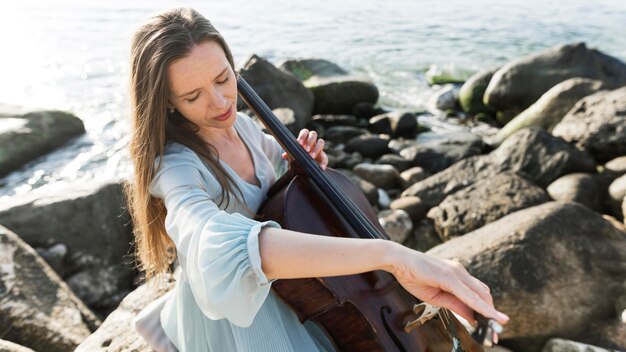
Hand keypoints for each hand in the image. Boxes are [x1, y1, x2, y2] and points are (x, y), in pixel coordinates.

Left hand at [282, 129, 327, 169]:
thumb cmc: (297, 159)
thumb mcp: (292, 157)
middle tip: (306, 150)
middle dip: (310, 141)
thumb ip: (289, 155)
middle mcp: (312, 141)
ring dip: (316, 149)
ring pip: (321, 142)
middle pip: (314, 134)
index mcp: (304, 139)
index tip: (299, 143)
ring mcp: (318, 148)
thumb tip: (284, 155)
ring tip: (311, 157)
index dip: (302, 136)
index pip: (305, 132)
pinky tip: (321, 168)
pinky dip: (324, 163)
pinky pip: (325, 158)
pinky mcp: (323, 157)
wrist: (303, 169)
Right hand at [390, 246, 508, 332]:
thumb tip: (472, 317)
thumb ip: (454, 304)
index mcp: (456, 275)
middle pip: (484, 294)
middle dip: (492, 314)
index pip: (478, 293)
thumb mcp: (436, 296)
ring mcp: (456, 272)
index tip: (493, 325)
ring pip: (480, 294)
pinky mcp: (449, 276)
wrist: (398, 260)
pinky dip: (480, 306)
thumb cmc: (413, 275)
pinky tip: (488, 316)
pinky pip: (469, 295)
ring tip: (495, 328)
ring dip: (490, 312)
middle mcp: (460, 271)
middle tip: (496, 333)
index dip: (488, 309)